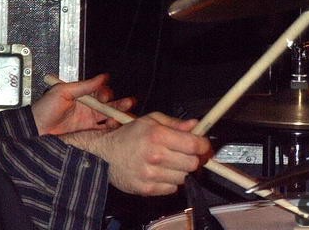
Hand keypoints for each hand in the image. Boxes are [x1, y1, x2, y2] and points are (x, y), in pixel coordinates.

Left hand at [31, 74, 134, 134]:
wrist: (34, 132)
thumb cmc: (43, 110)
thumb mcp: (63, 92)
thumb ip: (84, 86)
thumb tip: (102, 77)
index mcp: (82, 97)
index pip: (100, 93)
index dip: (106, 94)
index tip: (107, 95)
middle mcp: (87, 109)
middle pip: (108, 106)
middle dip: (120, 104)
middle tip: (128, 103)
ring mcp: (87, 123)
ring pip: (108, 119)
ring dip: (118, 116)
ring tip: (124, 116)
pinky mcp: (87, 136)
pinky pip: (103, 132)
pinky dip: (111, 130)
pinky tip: (116, 127)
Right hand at [66, 112, 211, 195]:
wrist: (105, 155)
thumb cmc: (128, 135)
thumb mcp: (150, 120)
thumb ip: (175, 123)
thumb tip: (196, 125)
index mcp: (157, 135)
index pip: (193, 144)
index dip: (203, 145)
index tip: (203, 145)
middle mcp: (155, 155)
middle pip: (192, 163)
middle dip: (193, 158)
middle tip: (187, 154)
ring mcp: (151, 174)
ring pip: (184, 177)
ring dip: (181, 170)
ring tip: (170, 162)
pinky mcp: (147, 189)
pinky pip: (172, 189)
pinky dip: (171, 182)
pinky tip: (162, 172)